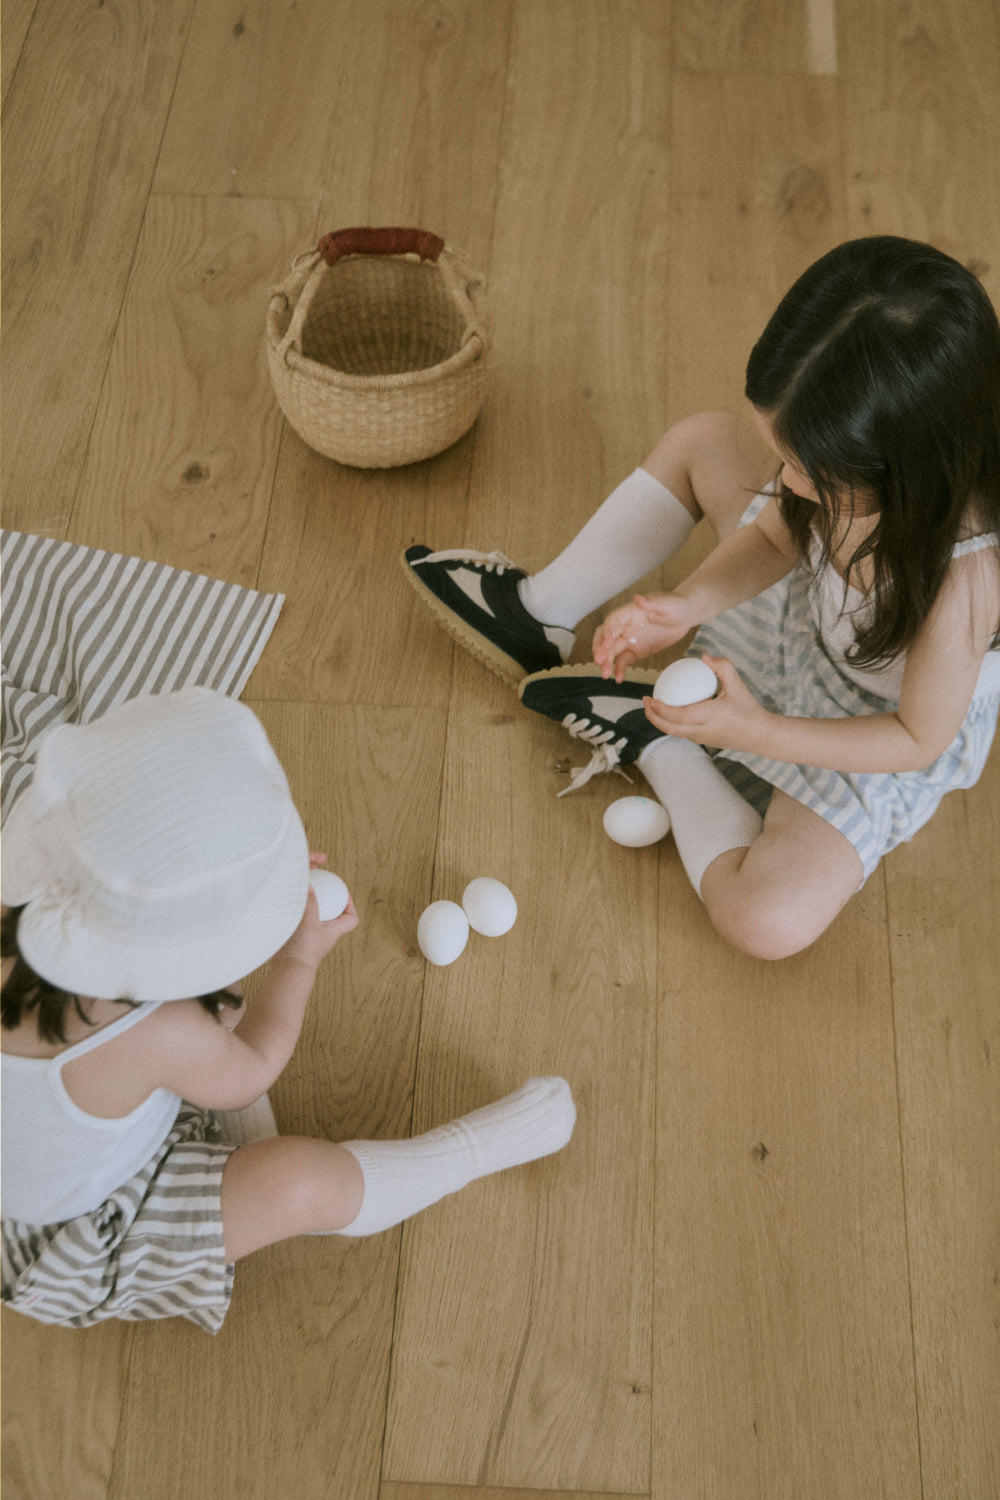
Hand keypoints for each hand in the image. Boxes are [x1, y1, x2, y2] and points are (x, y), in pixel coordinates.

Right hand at [276, 852, 359, 970]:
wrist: (288, 968)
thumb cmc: (304, 949)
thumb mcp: (309, 922)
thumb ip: (310, 903)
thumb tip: (310, 886)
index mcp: (334, 930)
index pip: (351, 919)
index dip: (351, 906)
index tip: (343, 894)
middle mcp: (325, 933)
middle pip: (333, 915)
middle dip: (328, 901)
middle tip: (321, 888)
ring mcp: (311, 936)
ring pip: (315, 917)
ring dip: (311, 905)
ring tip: (303, 893)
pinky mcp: (298, 937)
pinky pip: (301, 921)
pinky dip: (298, 912)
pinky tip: (290, 904)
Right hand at [593, 593, 695, 681]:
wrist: (685, 616)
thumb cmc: (676, 605)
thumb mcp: (667, 603)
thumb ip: (651, 602)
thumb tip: (638, 599)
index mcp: (629, 612)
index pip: (612, 621)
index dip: (607, 632)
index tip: (606, 643)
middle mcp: (625, 626)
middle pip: (605, 637)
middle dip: (600, 649)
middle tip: (599, 660)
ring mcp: (629, 639)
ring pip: (612, 651)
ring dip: (606, 662)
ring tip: (606, 674)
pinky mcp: (636, 650)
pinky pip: (624, 661)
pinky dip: (619, 669)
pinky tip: (619, 678)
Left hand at [643, 655, 772, 751]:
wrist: (759, 735)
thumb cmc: (748, 708)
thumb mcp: (738, 684)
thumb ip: (722, 667)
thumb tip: (703, 657)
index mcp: (712, 716)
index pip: (680, 715)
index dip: (661, 709)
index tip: (649, 699)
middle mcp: (704, 730)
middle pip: (670, 728)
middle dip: (652, 716)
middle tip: (645, 700)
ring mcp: (702, 739)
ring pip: (673, 732)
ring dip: (658, 721)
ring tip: (651, 706)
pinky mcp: (702, 743)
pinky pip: (681, 732)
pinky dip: (669, 723)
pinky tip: (668, 710)